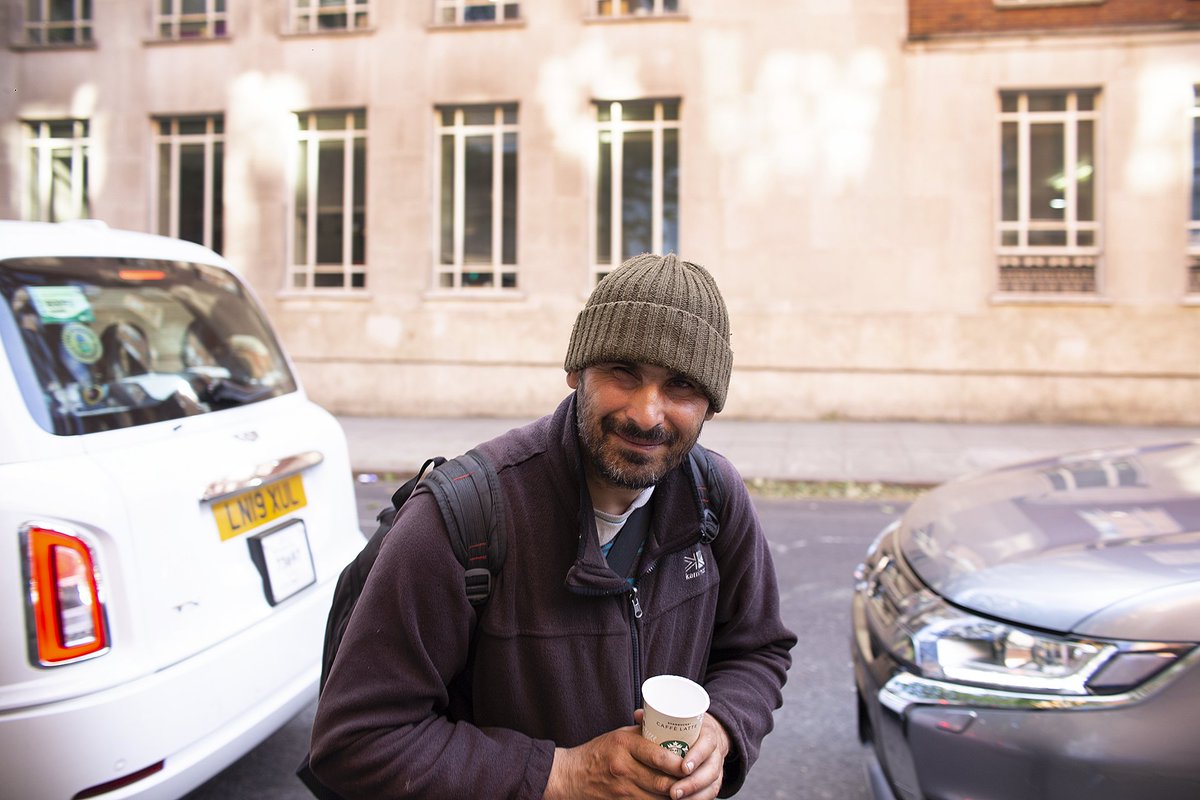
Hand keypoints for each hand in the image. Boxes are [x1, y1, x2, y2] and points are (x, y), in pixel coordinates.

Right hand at [544, 719, 686, 798]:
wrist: (571, 776)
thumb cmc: (598, 752)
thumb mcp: (619, 735)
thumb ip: (644, 734)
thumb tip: (671, 729)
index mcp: (624, 745)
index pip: (658, 757)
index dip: (680, 764)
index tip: (692, 764)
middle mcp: (623, 768)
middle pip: (662, 783)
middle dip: (682, 785)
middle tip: (695, 780)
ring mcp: (622, 790)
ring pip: (657, 798)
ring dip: (675, 797)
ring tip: (687, 791)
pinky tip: (669, 799)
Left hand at [665, 713, 729, 799]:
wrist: (708, 736)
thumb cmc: (690, 728)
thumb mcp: (680, 720)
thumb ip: (659, 718)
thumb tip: (638, 715)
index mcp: (708, 734)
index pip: (707, 743)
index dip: (697, 756)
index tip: (683, 767)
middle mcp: (716, 753)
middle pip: (710, 770)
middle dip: (692, 783)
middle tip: (674, 791)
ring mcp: (717, 768)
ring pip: (711, 785)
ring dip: (693, 794)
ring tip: (675, 798)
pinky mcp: (715, 782)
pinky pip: (710, 794)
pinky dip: (698, 799)